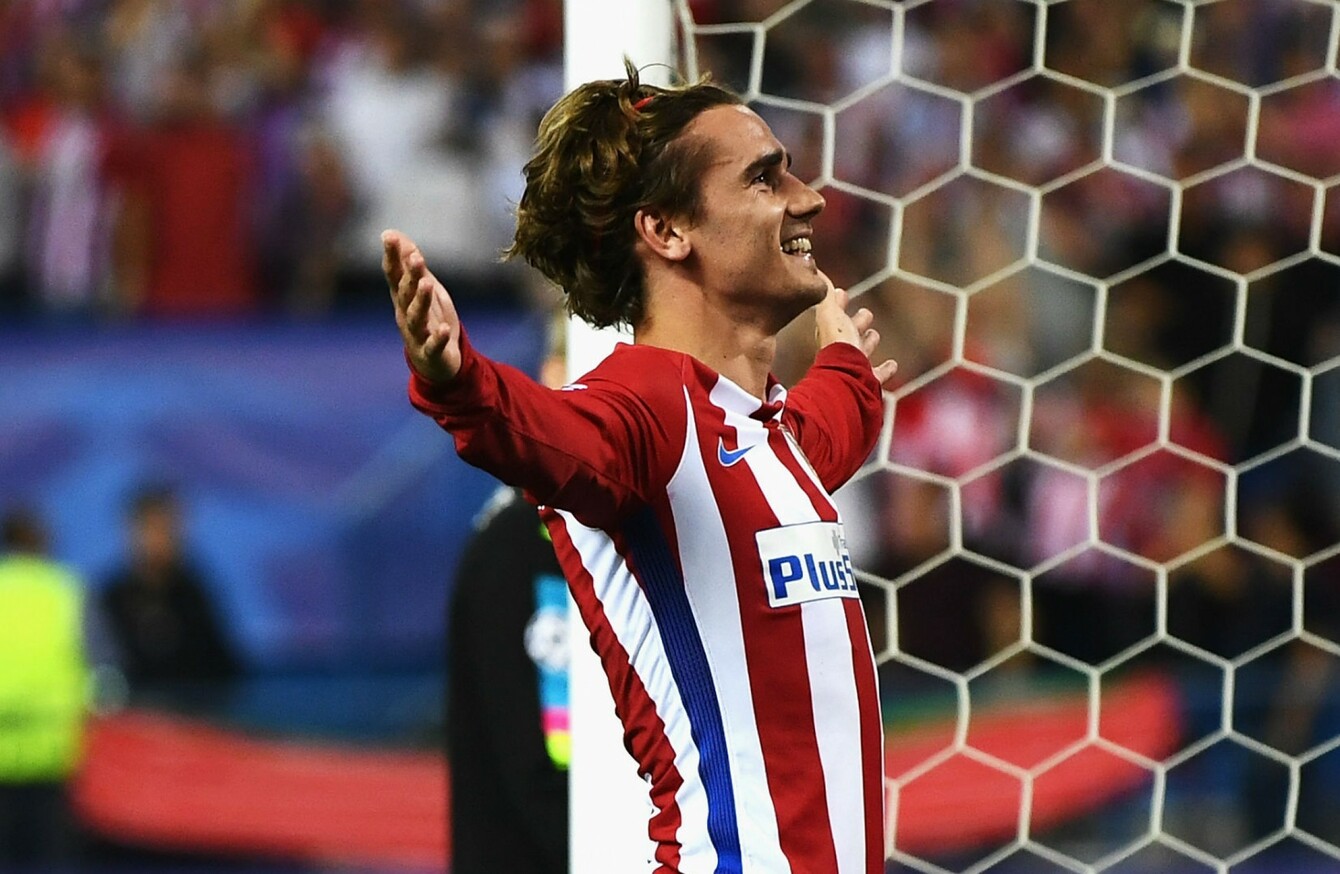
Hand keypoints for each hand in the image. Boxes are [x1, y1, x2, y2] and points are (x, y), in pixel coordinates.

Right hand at [383, 229, 460, 383]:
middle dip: (410, 274)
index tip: (389, 236)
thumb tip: (389, 232)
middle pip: (405, 292)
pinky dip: (437, 338)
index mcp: (402, 297)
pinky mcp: (431, 352)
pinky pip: (433, 345)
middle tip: (416, 256)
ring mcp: (417, 334)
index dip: (391, 256)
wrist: (435, 363)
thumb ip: (408, 262)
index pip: (394, 274)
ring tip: (427, 284)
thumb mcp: (420, 287)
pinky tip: (444, 329)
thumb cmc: (427, 319)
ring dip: (421, 300)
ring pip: (416, 316)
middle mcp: (405, 313)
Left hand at [814, 272, 897, 386]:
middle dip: (855, 321)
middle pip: (848, 332)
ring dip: (867, 342)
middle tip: (865, 313)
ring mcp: (855, 365)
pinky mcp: (868, 380)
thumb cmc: (838, 345)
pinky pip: (878, 374)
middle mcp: (841, 348)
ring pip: (862, 351)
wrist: (847, 378)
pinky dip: (885, 368)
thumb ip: (825, 294)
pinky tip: (893, 364)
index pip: (832, 314)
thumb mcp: (831, 314)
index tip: (840, 292)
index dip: (836, 302)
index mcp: (831, 332)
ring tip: (874, 334)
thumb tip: (813, 266)